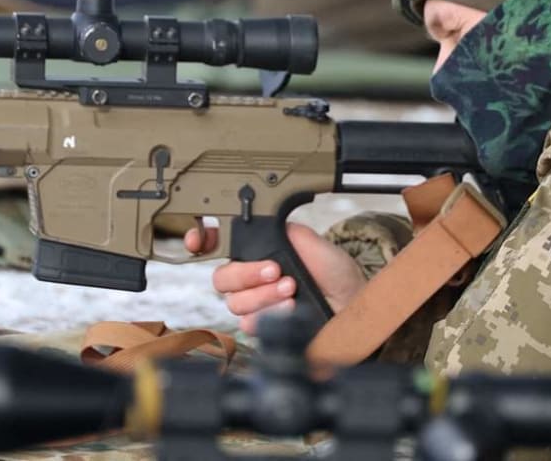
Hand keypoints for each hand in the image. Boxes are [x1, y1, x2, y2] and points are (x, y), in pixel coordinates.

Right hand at [185, 223, 365, 334]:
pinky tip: (290, 308)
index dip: (201, 241)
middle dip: (246, 274)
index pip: (218, 244)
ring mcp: (256, 304)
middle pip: (221, 279)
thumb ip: (286, 232)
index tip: (198, 241)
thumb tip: (265, 224)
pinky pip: (248, 325)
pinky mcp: (264, 326)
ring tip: (291, 288)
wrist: (351, 302)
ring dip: (263, 295)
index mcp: (257, 251)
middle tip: (275, 271)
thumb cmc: (334, 272)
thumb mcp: (312, 242)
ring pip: (234, 303)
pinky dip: (269, 315)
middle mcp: (250, 278)